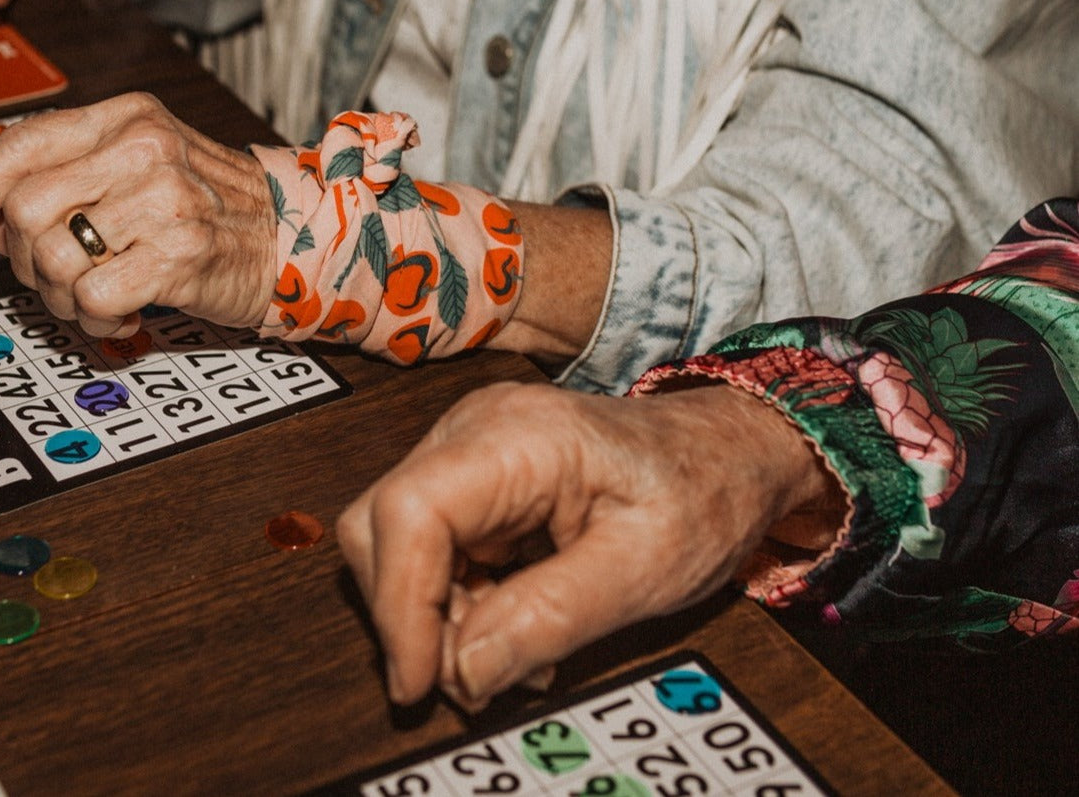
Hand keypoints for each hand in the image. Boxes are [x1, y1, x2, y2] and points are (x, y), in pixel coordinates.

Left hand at [0, 93, 276, 336]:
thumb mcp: (142, 166)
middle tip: (60, 278)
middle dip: (26, 260)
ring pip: (53, 258)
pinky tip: (123, 314)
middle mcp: (146, 147)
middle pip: (26, 209)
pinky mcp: (181, 252)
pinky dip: (96, 320)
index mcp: (128, 117)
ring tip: (98, 297)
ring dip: (62, 297)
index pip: (22, 143)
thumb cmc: (209, 209)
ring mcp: (166, 197)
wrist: (293, 238)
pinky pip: (93, 297)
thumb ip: (69, 176)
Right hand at [337, 380, 837, 710]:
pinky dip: (457, 600)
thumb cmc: (701, 490)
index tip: (424, 681)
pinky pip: (431, 544)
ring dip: (440, 615)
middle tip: (482, 672)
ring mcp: (469, 447)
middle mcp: (476, 428)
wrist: (728, 452)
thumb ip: (552, 616)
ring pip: (397, 540)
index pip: (410, 510)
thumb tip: (463, 669)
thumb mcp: (646, 567)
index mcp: (519, 435)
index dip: (400, 605)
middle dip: (416, 615)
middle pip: (383, 524)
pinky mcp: (475, 474)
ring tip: (517, 650)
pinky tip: (514, 623)